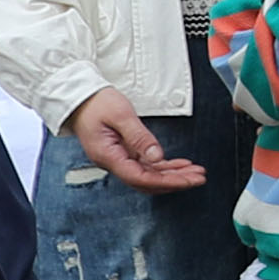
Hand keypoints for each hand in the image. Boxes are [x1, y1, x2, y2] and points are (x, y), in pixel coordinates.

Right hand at [68, 87, 201, 191]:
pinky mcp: (121, 153)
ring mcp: (117, 158)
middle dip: (175, 182)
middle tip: (199, 178)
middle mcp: (112, 161)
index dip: (167, 182)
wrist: (80, 97)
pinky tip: (179, 166)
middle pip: (147, 181)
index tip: (188, 180)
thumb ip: (140, 137)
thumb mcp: (121, 115)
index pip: (141, 178)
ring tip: (195, 172)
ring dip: (172, 175)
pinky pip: (145, 166)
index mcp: (108, 155)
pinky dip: (164, 167)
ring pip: (148, 175)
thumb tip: (157, 157)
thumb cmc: (96, 103)